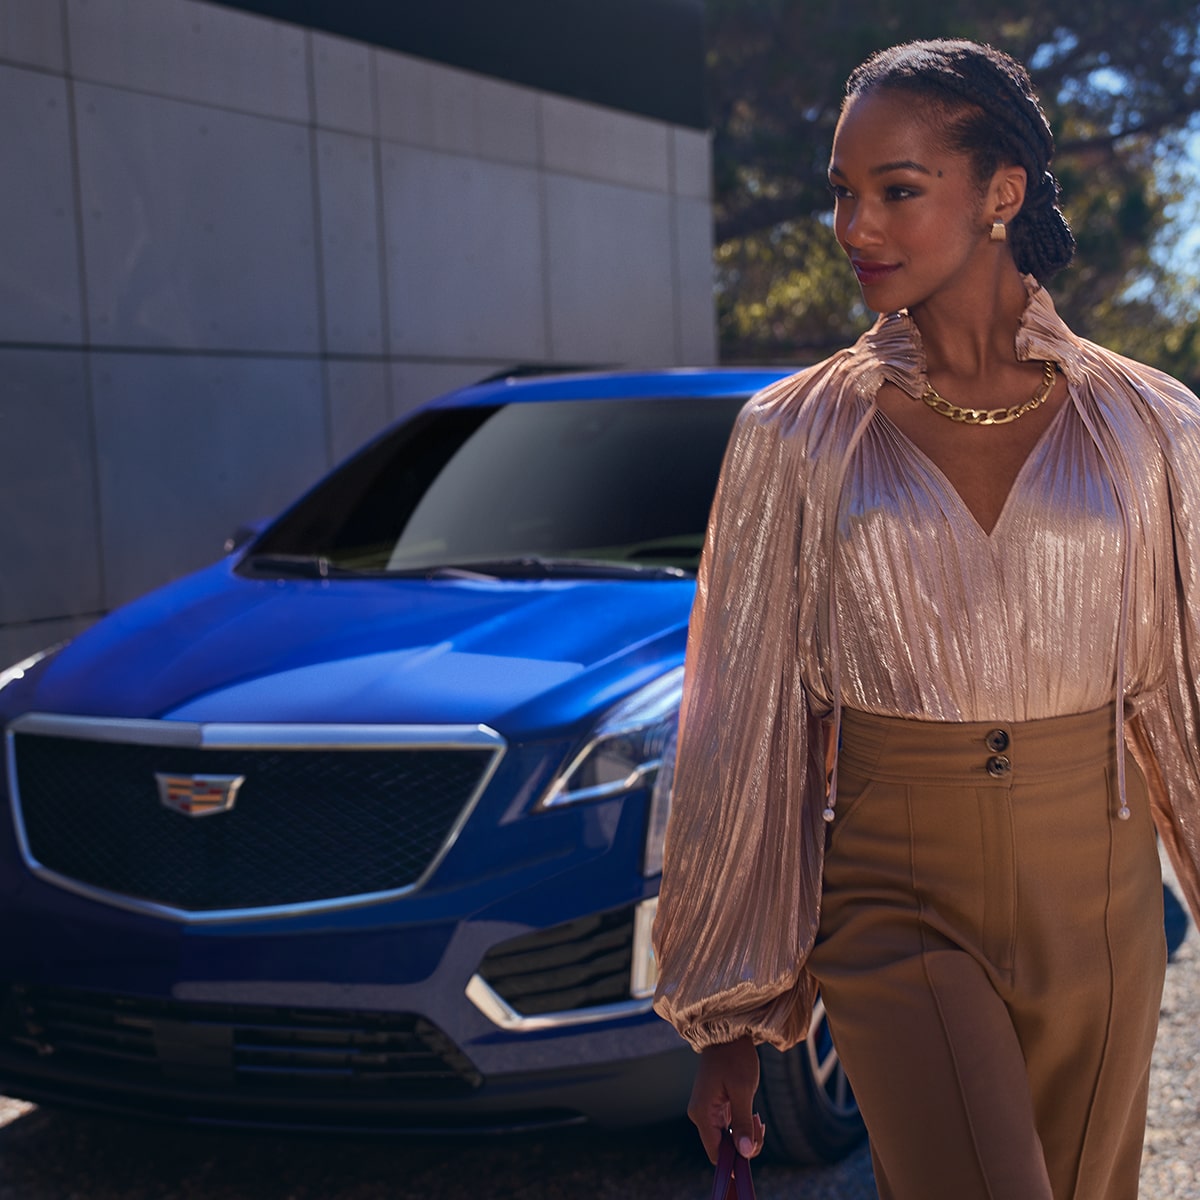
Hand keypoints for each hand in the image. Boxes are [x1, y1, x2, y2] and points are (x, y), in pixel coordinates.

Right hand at [687, 1035, 765, 1163]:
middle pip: (721, 1147)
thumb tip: (745, 1153)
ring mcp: (706, 1110)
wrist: (727, 1033)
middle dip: (744, 1144)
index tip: (754, 1150)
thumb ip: (743, 1123)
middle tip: (760, 1125)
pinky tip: (753, 1115)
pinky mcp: (713, 1105)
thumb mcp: (743, 1090)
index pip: (715, 1153)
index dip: (734, 1161)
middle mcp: (700, 1114)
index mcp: (702, 1113)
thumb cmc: (735, 1058)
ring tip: (758, 1118)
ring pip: (726, 1138)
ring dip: (745, 1134)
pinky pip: (727, 1126)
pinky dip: (741, 1126)